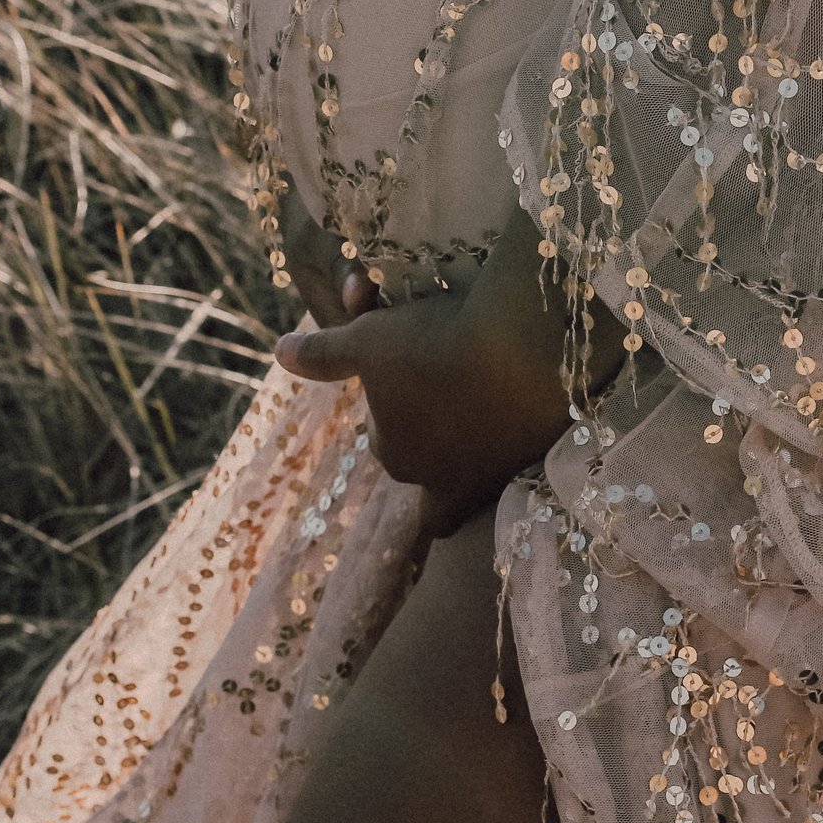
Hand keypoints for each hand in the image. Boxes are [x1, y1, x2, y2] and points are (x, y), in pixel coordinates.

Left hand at [271, 202, 622, 538]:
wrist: (525, 344)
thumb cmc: (431, 344)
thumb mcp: (367, 342)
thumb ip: (324, 353)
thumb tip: (279, 353)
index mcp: (399, 457)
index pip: (388, 443)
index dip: (392, 410)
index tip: (406, 376)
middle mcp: (449, 481)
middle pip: (435, 469)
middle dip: (436, 437)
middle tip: (447, 388)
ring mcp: (501, 473)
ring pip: (482, 469)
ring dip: (480, 442)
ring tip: (488, 396)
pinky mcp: (544, 457)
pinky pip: (526, 451)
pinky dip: (521, 431)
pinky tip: (525, 398)